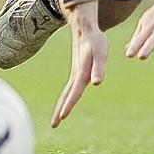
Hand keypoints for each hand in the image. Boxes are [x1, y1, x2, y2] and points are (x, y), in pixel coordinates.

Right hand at [51, 0, 107, 127]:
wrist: (85, 27)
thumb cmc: (95, 41)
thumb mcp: (100, 54)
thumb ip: (98, 68)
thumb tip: (96, 82)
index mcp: (81, 74)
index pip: (74, 93)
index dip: (69, 105)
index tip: (62, 118)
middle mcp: (76, 76)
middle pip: (66, 96)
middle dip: (60, 110)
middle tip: (53, 125)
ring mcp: (76, 73)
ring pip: (67, 93)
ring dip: (62, 105)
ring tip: (58, 117)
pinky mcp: (78, 71)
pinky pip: (70, 88)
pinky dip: (67, 97)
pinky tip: (68, 100)